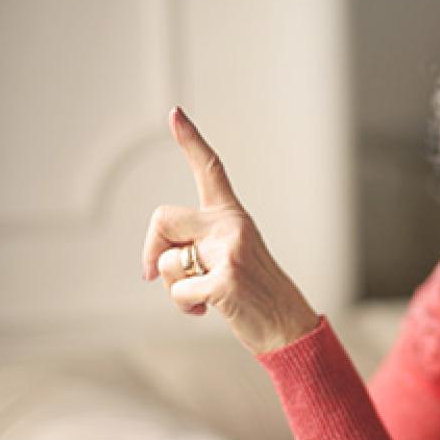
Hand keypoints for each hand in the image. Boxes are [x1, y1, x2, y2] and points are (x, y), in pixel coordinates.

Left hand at [142, 107, 318, 353]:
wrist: (287, 326)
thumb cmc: (252, 295)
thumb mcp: (226, 260)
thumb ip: (195, 248)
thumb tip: (152, 265)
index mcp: (233, 217)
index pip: (211, 171)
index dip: (191, 140)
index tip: (175, 112)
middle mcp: (232, 226)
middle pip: (163, 219)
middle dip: (152, 248)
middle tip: (156, 273)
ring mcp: (230, 252)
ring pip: (168, 262)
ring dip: (174, 288)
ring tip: (203, 297)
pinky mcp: (225, 280)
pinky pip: (178, 291)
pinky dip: (186, 306)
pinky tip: (208, 310)